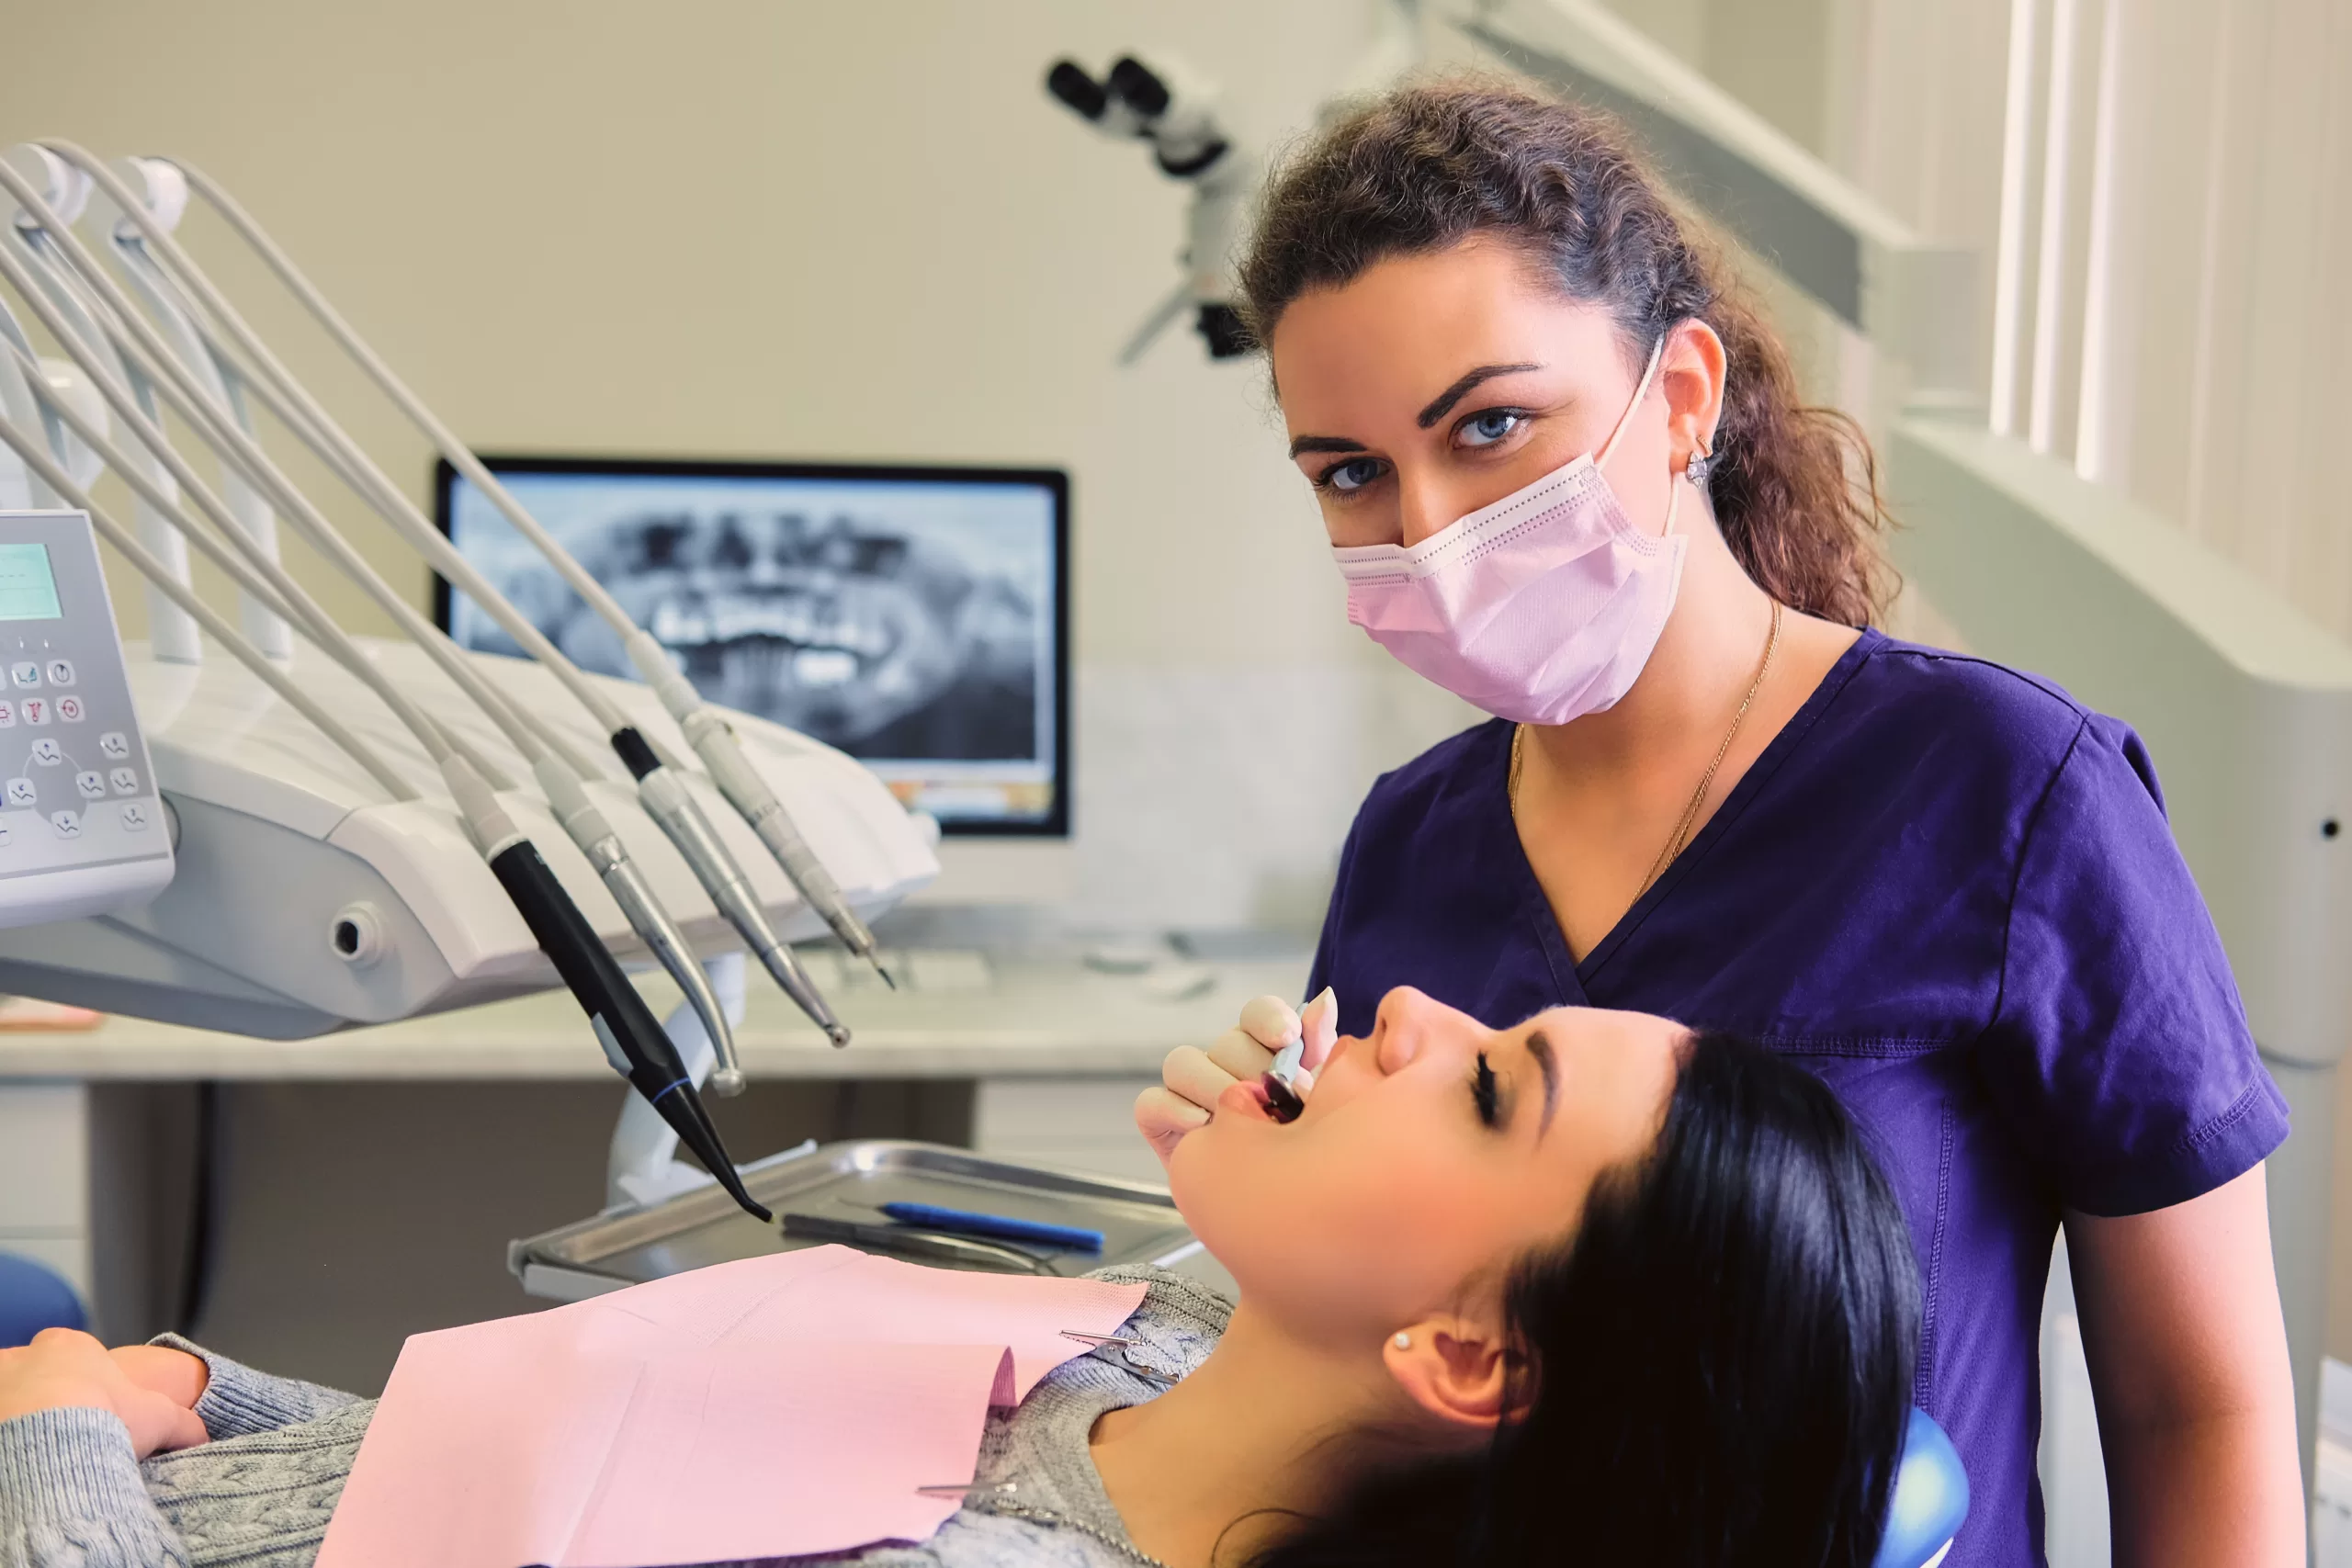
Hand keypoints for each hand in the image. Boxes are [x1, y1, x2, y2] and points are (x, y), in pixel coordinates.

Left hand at [0, 1328, 207, 1457]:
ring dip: (16, 1417)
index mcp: (70, 1346)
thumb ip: (182, 1423)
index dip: (84, 1388)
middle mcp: (25, 1355)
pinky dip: (4, 1436)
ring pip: (7, 1396)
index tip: (89, 1416)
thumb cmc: (102, 1420)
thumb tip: (201, 1435)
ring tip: (32, 1451)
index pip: (73, 1358)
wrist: (47, 1444)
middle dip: (43, 1400)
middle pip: (34, 1374)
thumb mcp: (158, 1418)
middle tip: (56, 1436)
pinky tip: (15, 1457)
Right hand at [1136, 989, 1338, 1167]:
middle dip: (1251, 1069)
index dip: (1269, 1019)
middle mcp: (1221, 1060)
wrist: (1274, 1203)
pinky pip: (1152, 1102)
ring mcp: (1187, 1089)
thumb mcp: (1321, 1096)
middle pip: (1225, 1042)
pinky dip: (1174, 1110)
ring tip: (1237, 1114)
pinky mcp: (1159, 1120)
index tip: (1287, 1037)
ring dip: (1211, 1085)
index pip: (1257, 1014)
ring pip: (1182, 1063)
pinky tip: (1203, 1126)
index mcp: (1261, 1047)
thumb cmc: (1300, 1143)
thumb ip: (1320, 1046)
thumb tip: (1323, 999)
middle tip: (1277, 1102)